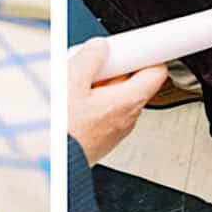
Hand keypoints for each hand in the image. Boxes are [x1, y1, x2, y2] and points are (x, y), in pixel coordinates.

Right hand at [67, 38, 167, 163]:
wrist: (54, 165)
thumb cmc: (64, 130)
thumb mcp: (71, 82)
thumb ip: (89, 59)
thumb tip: (100, 48)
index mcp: (128, 101)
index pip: (157, 71)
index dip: (148, 54)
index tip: (138, 46)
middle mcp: (128, 117)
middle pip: (131, 82)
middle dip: (112, 70)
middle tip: (90, 67)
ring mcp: (116, 129)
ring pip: (115, 97)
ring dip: (98, 88)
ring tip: (74, 88)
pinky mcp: (103, 137)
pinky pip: (104, 112)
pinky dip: (91, 104)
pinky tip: (71, 104)